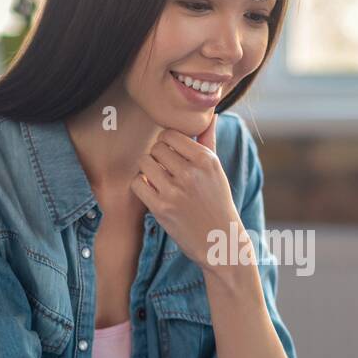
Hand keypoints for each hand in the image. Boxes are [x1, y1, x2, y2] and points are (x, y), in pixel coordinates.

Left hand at [130, 114, 247, 270]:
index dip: (166, 143)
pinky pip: (138, 183)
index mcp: (206, 159)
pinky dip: (141, 187)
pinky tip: (152, 193)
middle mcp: (191, 172)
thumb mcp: (217, 171)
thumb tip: (210, 115)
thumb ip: (209, 141)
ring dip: (147, 171)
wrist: (220, 242)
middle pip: (156, 147)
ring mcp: (175, 190)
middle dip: (156, 157)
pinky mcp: (162, 208)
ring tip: (158, 181)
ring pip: (144, 163)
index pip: (170, 134)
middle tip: (164, 171)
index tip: (171, 156)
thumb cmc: (217, 203)